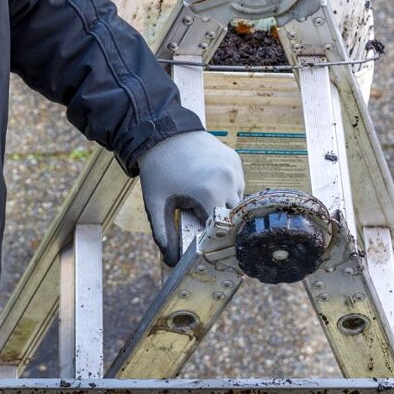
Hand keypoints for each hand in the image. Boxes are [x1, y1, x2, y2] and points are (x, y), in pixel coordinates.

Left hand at [138, 131, 244, 266]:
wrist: (163, 131)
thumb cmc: (158, 169)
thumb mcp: (156, 203)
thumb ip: (163, 234)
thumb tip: (171, 261)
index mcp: (209, 193)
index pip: (222, 229)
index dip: (213, 238)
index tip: (205, 243)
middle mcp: (228, 181)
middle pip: (231, 216)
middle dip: (218, 222)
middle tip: (202, 222)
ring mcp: (234, 169)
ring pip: (236, 200)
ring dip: (223, 205)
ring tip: (201, 198)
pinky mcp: (235, 160)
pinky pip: (237, 184)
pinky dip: (226, 189)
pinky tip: (207, 183)